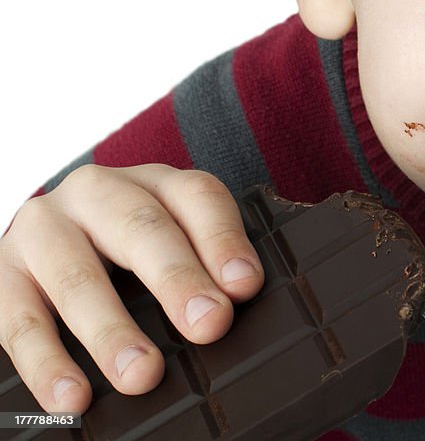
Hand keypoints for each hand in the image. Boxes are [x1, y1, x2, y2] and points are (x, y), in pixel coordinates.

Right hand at [0, 164, 264, 412]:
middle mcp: (98, 193)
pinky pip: (19, 320)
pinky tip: (72, 397)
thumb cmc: (129, 249)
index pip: (196, 197)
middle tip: (208, 325)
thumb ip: (206, 266)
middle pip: (141, 229)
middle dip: (177, 280)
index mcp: (154, 183)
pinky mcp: (1, 272)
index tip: (244, 285)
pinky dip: (47, 363)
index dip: (222, 240)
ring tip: (141, 374)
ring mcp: (44, 229)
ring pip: (77, 276)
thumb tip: (235, 309)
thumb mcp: (173, 240)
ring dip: (111, 330)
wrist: (47, 242)